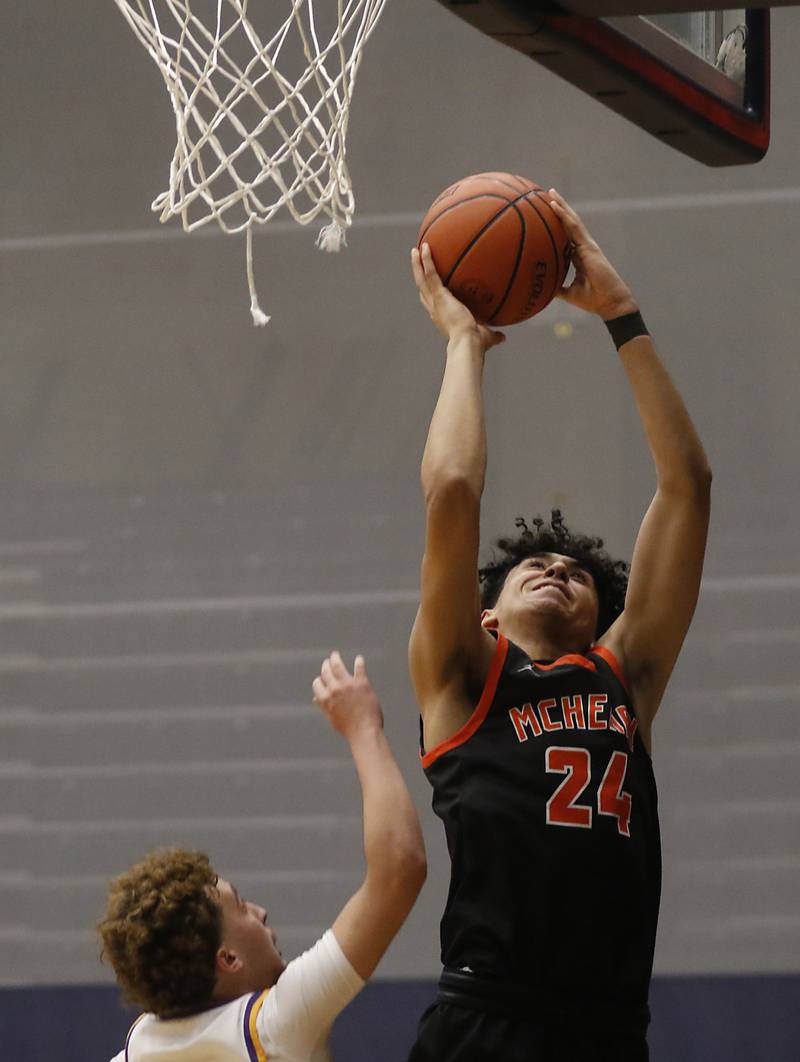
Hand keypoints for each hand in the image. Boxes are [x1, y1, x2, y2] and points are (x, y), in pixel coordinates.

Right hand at [312, 652, 383, 738]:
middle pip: (326, 671)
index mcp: (325, 699)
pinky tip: (359, 659)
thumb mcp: (332, 718)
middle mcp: (334, 689)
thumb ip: (324, 706)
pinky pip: (359, 668)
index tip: (322, 678)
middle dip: (326, 665)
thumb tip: (316, 699)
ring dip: (335, 658)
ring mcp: (348, 685)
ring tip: (335, 655)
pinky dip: (359, 662)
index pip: (317, 683)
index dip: (319, 680)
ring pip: (338, 665)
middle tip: (328, 661)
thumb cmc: (348, 728)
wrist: (365, 731)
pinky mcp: (362, 683)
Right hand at [411, 243, 505, 351]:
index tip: (428, 284)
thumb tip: (503, 338)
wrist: (468, 342)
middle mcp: (435, 309)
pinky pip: (431, 274)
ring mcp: (435, 301)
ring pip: (422, 279)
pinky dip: (427, 261)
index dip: (428, 293)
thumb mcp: (485, 337)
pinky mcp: (439, 295)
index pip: (431, 303)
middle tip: (417, 261)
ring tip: (416, 250)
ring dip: (418, 264)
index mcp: (442, 318)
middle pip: (422, 288)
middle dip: (418, 274)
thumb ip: (493, 335)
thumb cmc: (476, 345)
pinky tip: (426, 248)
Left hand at [548, 189, 638, 320]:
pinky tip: (554, 206)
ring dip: (561, 206)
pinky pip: (574, 228)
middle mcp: (583, 247)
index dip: (558, 224)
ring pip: (571, 220)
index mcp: (579, 256)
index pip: (566, 236)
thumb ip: (557, 287)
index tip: (546, 213)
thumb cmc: (593, 300)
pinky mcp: (589, 247)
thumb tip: (541, 289)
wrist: (610, 303)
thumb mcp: (570, 294)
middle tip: (547, 195)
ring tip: (550, 193)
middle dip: (560, 209)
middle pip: (569, 223)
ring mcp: (587, 245)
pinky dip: (563, 216)